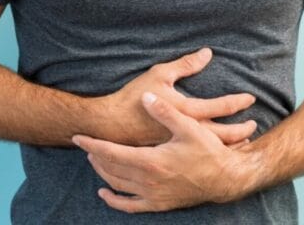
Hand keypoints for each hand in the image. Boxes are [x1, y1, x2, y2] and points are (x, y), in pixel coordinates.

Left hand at [73, 92, 259, 212]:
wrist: (226, 179)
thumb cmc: (208, 151)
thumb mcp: (188, 126)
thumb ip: (165, 112)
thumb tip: (146, 98)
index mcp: (151, 161)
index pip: (111, 153)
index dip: (92, 144)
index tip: (78, 137)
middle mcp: (148, 181)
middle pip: (110, 168)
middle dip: (95, 155)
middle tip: (85, 144)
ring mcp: (153, 195)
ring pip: (117, 185)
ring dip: (102, 172)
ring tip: (94, 158)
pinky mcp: (159, 204)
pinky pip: (130, 206)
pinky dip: (114, 200)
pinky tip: (105, 192)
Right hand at [99, 47, 255, 145]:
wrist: (111, 125)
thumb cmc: (134, 97)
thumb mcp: (160, 74)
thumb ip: (186, 64)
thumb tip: (207, 53)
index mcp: (186, 109)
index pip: (221, 106)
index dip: (238, 102)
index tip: (250, 98)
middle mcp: (187, 129)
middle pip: (223, 133)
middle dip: (241, 130)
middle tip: (254, 125)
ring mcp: (180, 143)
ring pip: (212, 147)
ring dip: (230, 144)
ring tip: (243, 142)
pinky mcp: (172, 152)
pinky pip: (199, 154)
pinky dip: (213, 153)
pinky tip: (218, 153)